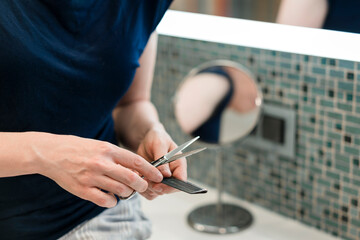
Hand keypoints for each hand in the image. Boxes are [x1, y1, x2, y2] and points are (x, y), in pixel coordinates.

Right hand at [34, 133, 162, 207]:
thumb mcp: (100, 146)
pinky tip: (110, 197)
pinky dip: (112, 201)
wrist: (51, 153)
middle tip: (144, 187)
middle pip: (131, 178)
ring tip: (125, 191)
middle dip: (142, 185)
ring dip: (127, 193)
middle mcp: (101, 163)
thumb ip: (117, 157)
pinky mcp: (82, 190)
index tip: (158, 175)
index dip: (150, 170)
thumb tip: (137, 169)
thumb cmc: (78, 148)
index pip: (136, 160)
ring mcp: (91, 177)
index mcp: (108, 149)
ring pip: (120, 191)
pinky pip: (105, 200)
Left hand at [136, 126, 186, 199]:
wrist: (147, 139)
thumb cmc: (156, 138)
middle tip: (145, 180)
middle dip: (156, 188)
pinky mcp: (153, 181)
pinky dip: (141, 188)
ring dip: (148, 188)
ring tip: (140, 177)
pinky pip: (148, 192)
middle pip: (169, 190)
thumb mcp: (159, 144)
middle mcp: (173, 174)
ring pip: (158, 193)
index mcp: (179, 164)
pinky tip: (136, 178)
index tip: (157, 185)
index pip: (181, 181)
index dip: (171, 186)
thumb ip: (163, 159)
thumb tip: (166, 175)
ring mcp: (163, 179)